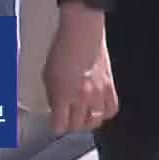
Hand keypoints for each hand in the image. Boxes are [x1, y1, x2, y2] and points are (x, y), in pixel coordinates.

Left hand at [43, 8, 116, 135]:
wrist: (82, 33)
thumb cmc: (63, 49)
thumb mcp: (47, 75)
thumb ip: (52, 96)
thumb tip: (55, 107)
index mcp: (62, 95)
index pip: (60, 126)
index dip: (56, 126)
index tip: (55, 122)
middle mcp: (81, 97)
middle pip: (78, 126)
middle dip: (71, 125)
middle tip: (68, 119)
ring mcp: (97, 92)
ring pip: (96, 121)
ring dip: (88, 121)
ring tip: (83, 116)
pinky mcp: (110, 85)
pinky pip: (111, 108)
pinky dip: (105, 112)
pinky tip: (99, 108)